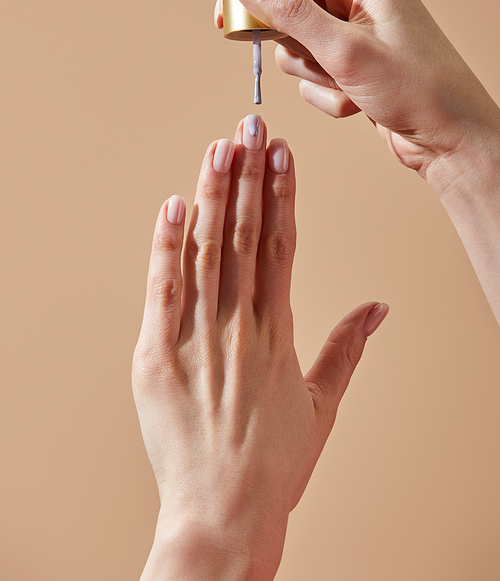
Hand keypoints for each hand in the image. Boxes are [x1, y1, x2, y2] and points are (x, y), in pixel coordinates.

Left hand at [132, 115, 388, 579]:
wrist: (223, 515)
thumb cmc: (274, 464)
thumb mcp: (323, 404)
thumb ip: (348, 347)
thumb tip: (379, 307)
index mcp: (280, 333)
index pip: (283, 245)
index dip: (283, 194)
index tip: (282, 154)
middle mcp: (241, 326)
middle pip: (246, 235)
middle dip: (247, 175)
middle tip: (249, 125)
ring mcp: (197, 338)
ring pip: (207, 251)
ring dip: (213, 195)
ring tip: (218, 148)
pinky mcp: (157, 355)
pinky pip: (162, 290)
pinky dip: (166, 245)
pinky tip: (173, 205)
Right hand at [215, 0, 499, 179]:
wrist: (450, 138)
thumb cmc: (415, 88)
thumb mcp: (343, 49)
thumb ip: (288, 12)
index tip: (222, 17)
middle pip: (287, 7)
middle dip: (295, 45)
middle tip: (314, 62)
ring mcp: (355, 29)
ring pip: (296, 47)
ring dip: (314, 75)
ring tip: (348, 85)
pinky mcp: (353, 60)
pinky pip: (314, 73)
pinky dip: (327, 93)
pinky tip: (358, 103)